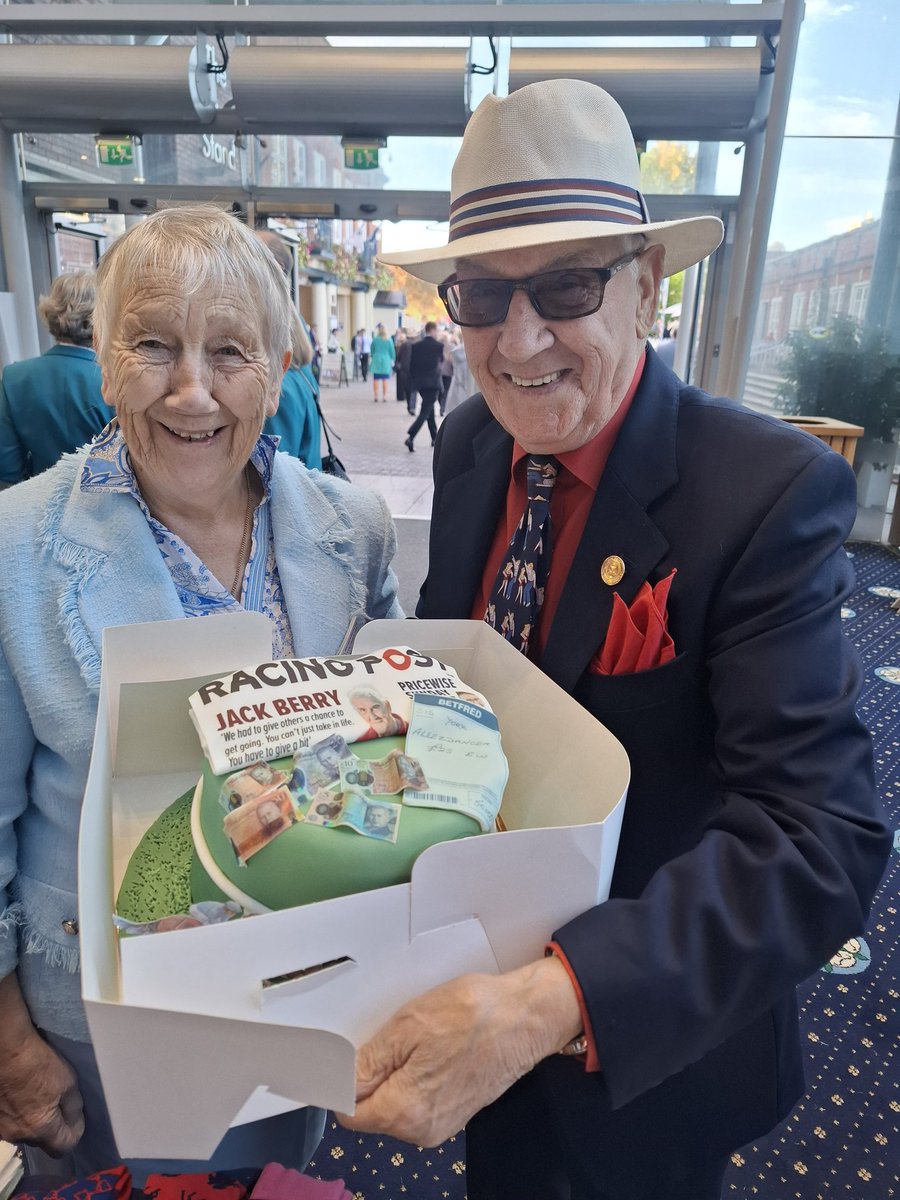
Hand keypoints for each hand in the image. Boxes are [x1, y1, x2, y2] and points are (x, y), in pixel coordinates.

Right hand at [0, 975, 84, 1155]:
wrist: (5, 1049)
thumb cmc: (37, 1064)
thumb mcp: (68, 1082)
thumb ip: (73, 1107)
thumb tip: (74, 1120)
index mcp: (39, 1130)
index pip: (63, 1148)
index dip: (75, 1133)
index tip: (78, 1118)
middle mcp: (17, 1135)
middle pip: (42, 1139)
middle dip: (53, 1125)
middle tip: (59, 1100)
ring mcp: (0, 1128)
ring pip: (24, 1130)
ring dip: (33, 1117)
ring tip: (37, 1093)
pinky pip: (10, 1120)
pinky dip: (17, 1110)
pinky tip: (21, 1091)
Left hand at [337, 957, 580, 1146]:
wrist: (527, 1018)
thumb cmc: (473, 1015)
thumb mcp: (409, 1025)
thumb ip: (369, 1061)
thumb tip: (336, 1083)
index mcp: (404, 1112)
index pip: (348, 1112)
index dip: (340, 1082)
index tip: (344, 1054)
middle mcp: (420, 1130)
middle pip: (370, 1110)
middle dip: (370, 1075)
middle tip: (388, 1035)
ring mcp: (440, 1125)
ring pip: (393, 1103)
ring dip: (393, 1073)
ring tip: (415, 1037)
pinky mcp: (455, 1113)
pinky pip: (417, 1099)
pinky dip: (413, 1076)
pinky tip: (430, 1047)